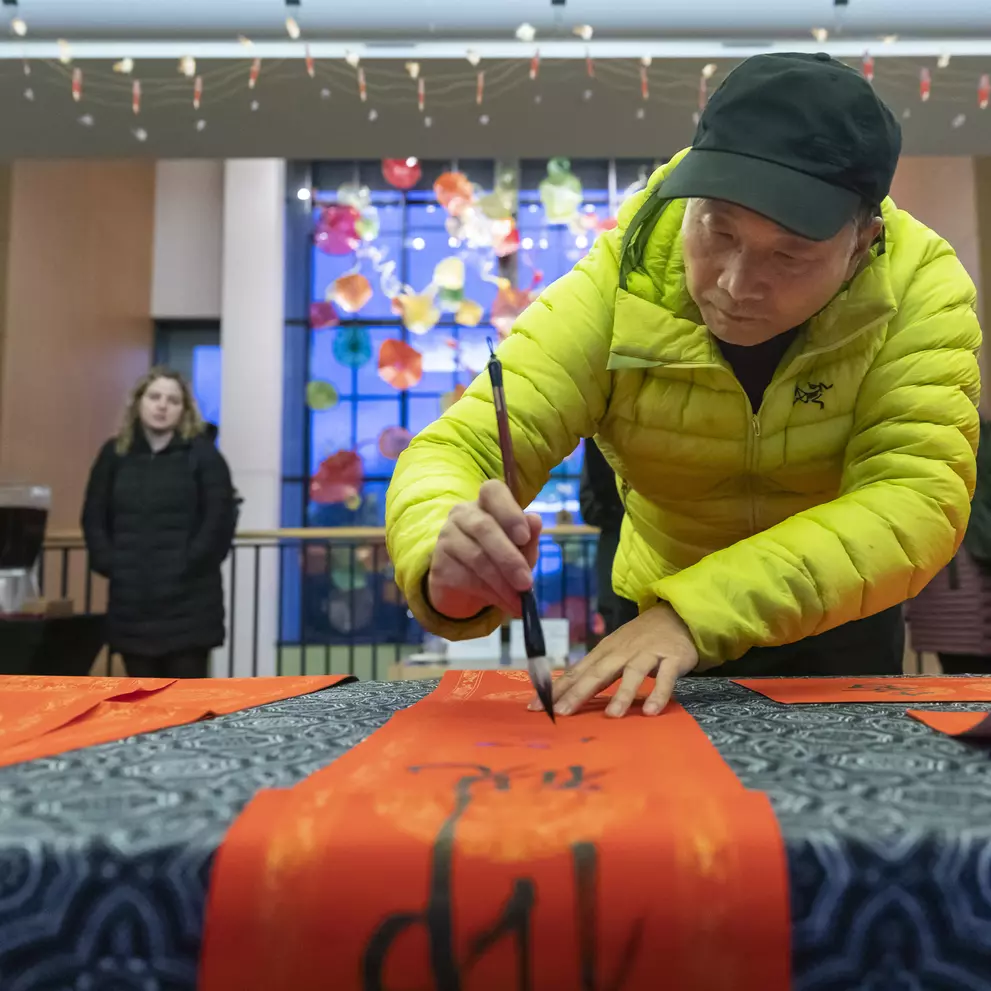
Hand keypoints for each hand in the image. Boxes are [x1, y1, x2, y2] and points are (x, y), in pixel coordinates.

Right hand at [428, 480, 541, 619]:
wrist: (465, 587)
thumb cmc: (499, 559)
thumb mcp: (520, 550)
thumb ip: (528, 538)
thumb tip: (535, 520)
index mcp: (486, 503)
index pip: (493, 491)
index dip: (509, 511)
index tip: (524, 537)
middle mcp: (463, 514)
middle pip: (484, 528)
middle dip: (509, 558)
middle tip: (526, 583)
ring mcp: (446, 537)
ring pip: (476, 557)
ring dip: (502, 583)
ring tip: (519, 601)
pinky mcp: (438, 565)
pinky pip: (465, 578)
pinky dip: (489, 594)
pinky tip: (503, 603)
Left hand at [533, 602, 698, 717]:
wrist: (676, 614)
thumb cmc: (640, 638)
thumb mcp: (614, 650)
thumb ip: (596, 670)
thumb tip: (567, 693)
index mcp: (604, 652)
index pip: (577, 671)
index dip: (557, 689)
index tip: (535, 706)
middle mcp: (622, 652)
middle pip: (598, 673)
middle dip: (578, 693)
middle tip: (561, 713)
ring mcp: (647, 654)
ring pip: (632, 674)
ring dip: (622, 694)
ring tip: (612, 716)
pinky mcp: (672, 658)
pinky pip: (665, 678)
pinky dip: (658, 694)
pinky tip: (651, 711)